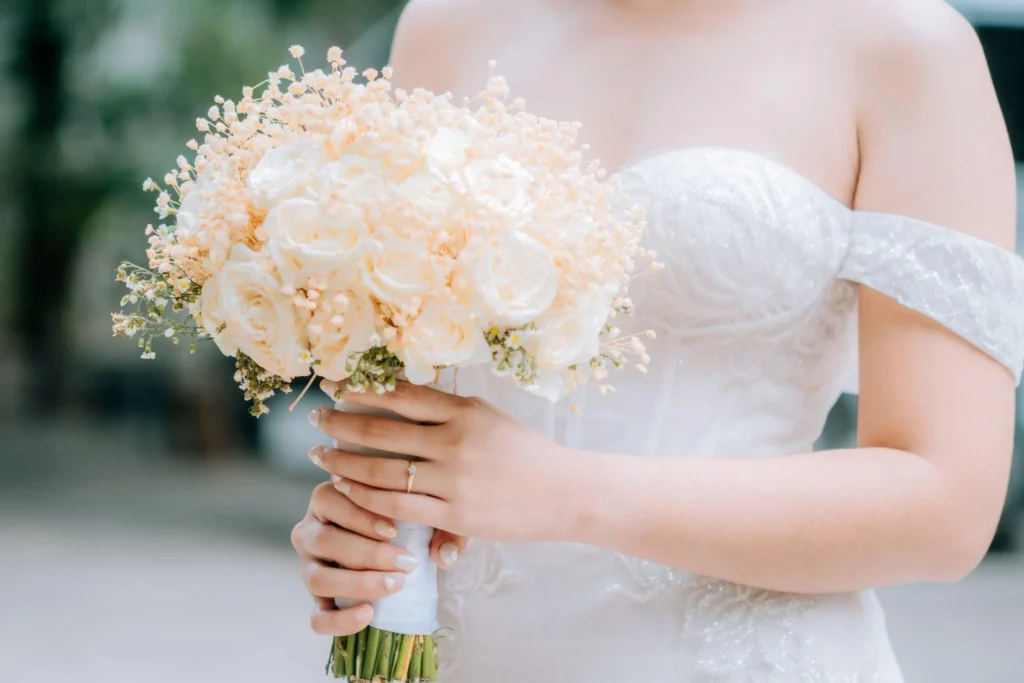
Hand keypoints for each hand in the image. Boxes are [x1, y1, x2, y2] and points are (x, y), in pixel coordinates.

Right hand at [291, 481, 427, 635]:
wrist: (387, 546)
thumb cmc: (397, 519)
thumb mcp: (409, 508)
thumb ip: (427, 521)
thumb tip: (445, 555)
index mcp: (325, 501)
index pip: (330, 501)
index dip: (360, 516)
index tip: (394, 530)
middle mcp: (308, 532)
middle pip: (325, 541)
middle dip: (367, 553)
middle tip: (405, 562)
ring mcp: (307, 568)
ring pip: (317, 579)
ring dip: (358, 583)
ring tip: (395, 584)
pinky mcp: (315, 600)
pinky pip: (317, 618)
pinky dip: (340, 620)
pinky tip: (368, 615)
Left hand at [307, 380, 579, 542]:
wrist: (567, 492)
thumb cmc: (528, 455)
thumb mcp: (491, 420)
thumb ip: (450, 414)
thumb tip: (404, 401)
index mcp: (465, 410)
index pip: (401, 394)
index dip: (362, 388)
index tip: (335, 385)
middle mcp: (455, 440)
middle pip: (381, 429)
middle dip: (340, 423)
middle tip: (314, 417)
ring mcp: (453, 478)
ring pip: (381, 469)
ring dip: (343, 461)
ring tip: (320, 456)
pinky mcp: (454, 513)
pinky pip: (396, 505)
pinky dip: (365, 496)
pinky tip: (346, 489)